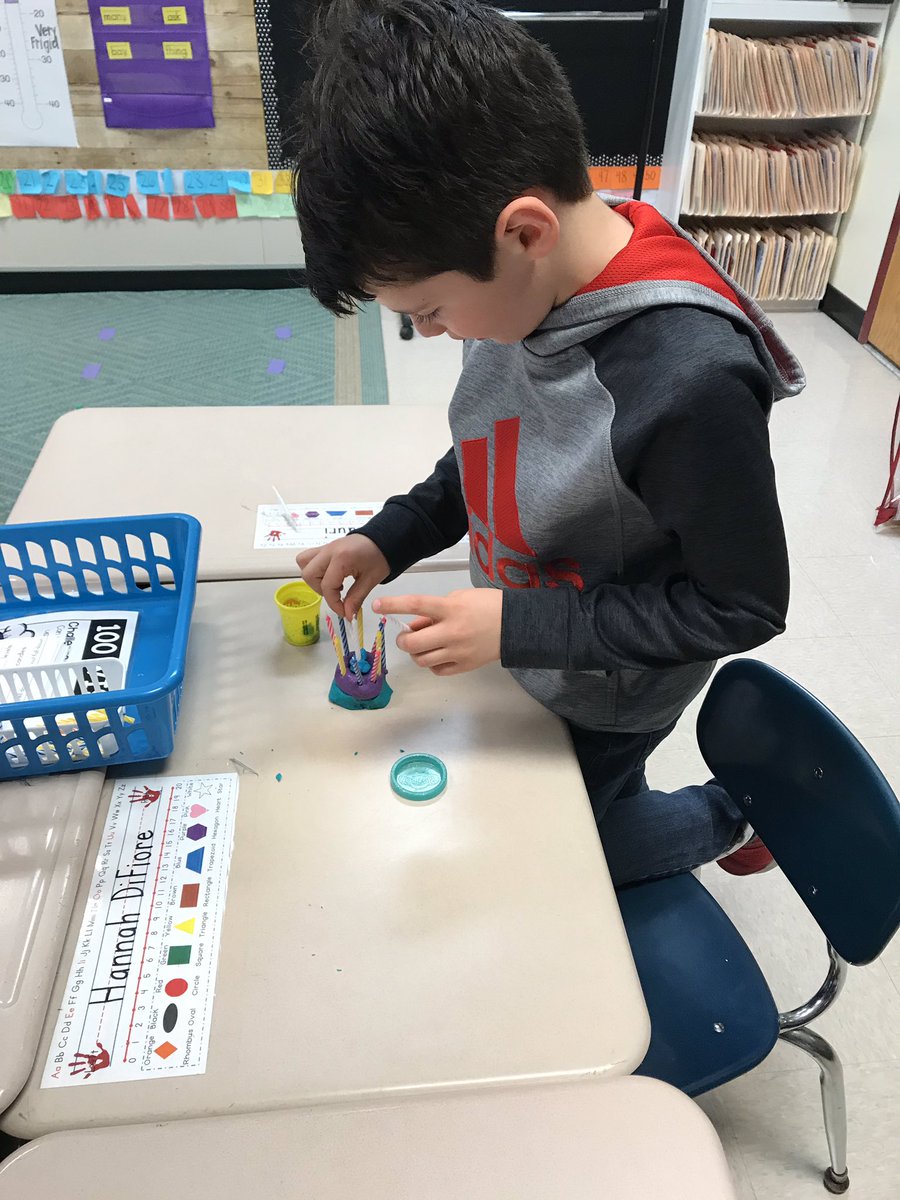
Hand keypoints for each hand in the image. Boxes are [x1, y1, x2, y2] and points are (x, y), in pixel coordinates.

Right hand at [296, 535, 388, 618]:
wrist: (385, 538)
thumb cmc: (380, 556)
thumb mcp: (371, 580)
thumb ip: (356, 598)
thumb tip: (347, 614)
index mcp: (341, 558)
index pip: (327, 586)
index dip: (334, 603)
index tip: (344, 612)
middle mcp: (329, 551)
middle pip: (309, 574)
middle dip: (320, 589)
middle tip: (337, 594)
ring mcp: (326, 547)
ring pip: (304, 563)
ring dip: (314, 578)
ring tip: (332, 583)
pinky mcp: (326, 548)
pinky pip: (309, 558)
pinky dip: (316, 569)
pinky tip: (331, 575)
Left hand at [373, 590, 502, 675]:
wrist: (516, 625)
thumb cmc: (488, 605)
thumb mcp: (459, 598)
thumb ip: (434, 611)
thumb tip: (415, 624)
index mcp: (451, 609)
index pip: (415, 605)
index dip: (393, 605)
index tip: (377, 605)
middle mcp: (452, 632)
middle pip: (413, 643)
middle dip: (403, 640)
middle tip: (407, 636)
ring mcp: (458, 652)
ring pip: (422, 660)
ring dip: (416, 653)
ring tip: (424, 645)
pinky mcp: (464, 666)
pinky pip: (437, 670)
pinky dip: (432, 663)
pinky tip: (438, 654)